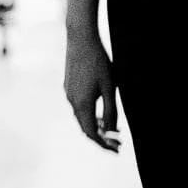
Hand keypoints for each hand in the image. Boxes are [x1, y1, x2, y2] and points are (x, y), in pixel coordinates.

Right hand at [64, 30, 121, 150]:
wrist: (80, 39)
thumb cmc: (99, 62)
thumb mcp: (110, 87)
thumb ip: (111, 110)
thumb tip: (112, 130)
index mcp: (83, 104)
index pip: (92, 134)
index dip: (104, 144)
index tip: (117, 149)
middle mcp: (72, 102)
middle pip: (86, 128)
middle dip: (102, 137)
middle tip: (118, 142)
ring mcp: (68, 94)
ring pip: (82, 118)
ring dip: (97, 126)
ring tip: (113, 128)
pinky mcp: (68, 87)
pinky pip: (79, 107)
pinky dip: (90, 115)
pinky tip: (101, 111)